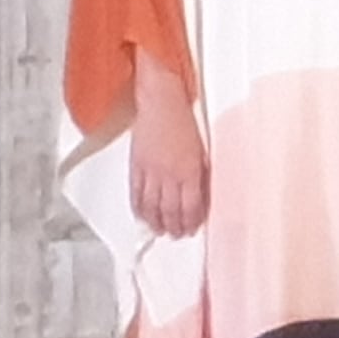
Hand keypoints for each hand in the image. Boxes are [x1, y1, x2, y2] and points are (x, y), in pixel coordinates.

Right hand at [128, 80, 209, 239]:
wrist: (161, 103)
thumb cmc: (184, 122)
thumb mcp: (203, 150)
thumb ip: (200, 174)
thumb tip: (201, 194)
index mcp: (189, 170)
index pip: (190, 206)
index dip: (191, 222)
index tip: (192, 229)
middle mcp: (169, 174)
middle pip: (170, 210)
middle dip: (174, 226)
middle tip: (177, 234)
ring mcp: (150, 171)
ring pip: (151, 206)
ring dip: (156, 222)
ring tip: (160, 230)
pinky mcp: (136, 166)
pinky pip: (135, 193)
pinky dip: (139, 208)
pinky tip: (142, 215)